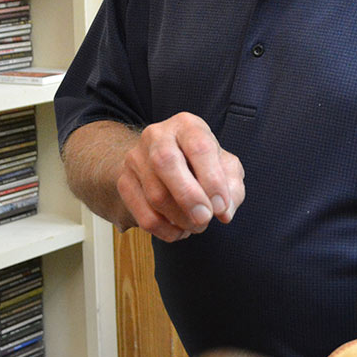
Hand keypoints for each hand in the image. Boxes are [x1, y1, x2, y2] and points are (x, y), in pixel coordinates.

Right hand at [117, 112, 244, 241]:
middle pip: (166, 163)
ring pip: (155, 194)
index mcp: (187, 125)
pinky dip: (165, 230)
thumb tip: (225, 211)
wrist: (164, 162)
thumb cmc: (203, 163)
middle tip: (205, 219)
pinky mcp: (124, 182)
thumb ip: (232, 186)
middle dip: (189, 197)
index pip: (199, 147)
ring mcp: (136, 158)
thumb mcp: (226, 167)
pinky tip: (180, 230)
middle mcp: (157, 136)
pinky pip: (143, 214)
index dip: (212, 180)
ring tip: (198, 225)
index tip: (221, 207)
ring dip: (181, 219)